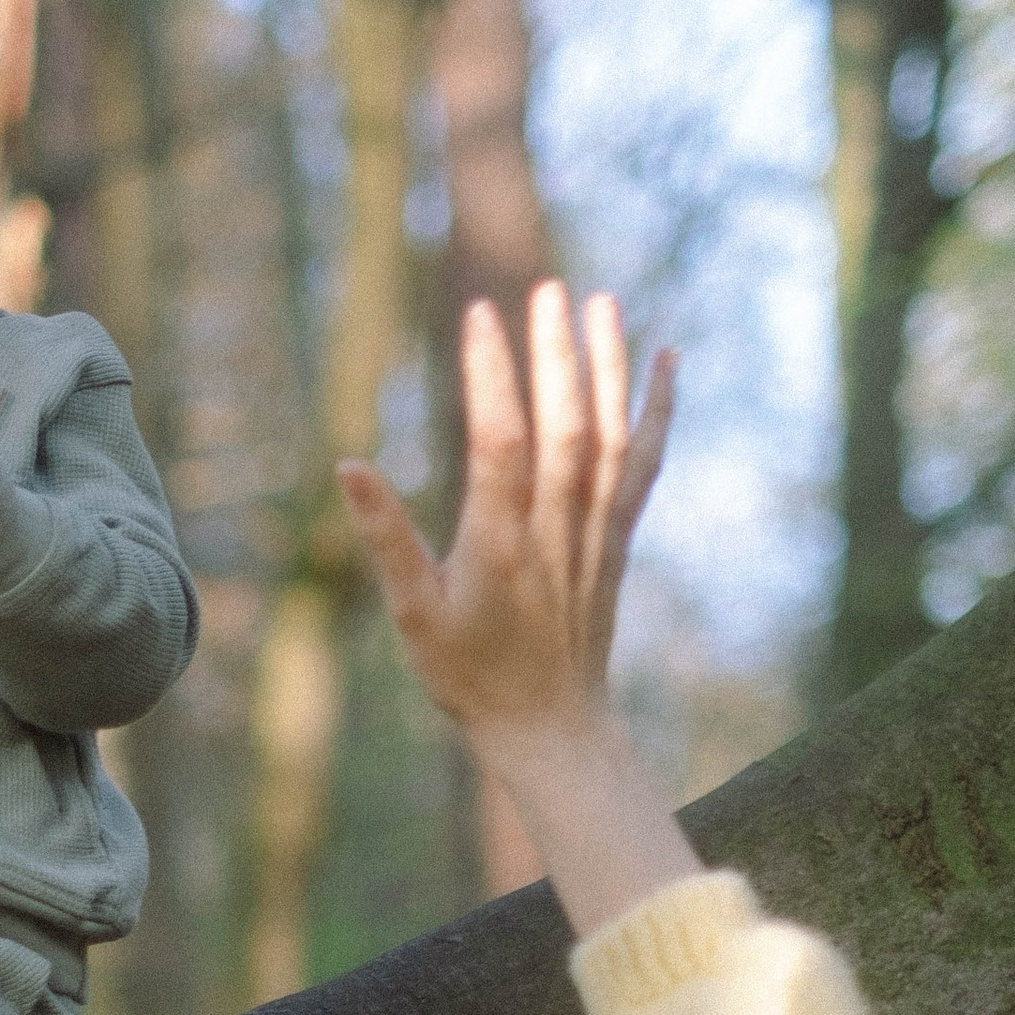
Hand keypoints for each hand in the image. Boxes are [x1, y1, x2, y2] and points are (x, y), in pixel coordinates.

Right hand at [340, 284, 697, 938]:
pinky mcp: (617, 539)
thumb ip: (387, 537)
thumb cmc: (469, 676)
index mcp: (499, 547)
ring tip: (599, 300)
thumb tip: (349, 465)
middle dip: (558, 354)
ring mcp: (595, 533)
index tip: (480, 315)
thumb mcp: (414, 614)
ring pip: (612, 437)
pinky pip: (644, 464)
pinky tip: (665, 359)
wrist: (551, 728)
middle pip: (567, 428)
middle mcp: (556, 532)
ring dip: (609, 366)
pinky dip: (657, 410)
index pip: (501, 445)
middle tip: (546, 286)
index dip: (493, 378)